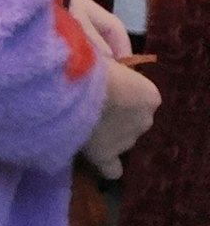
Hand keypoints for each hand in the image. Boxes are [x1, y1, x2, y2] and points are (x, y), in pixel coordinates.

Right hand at [77, 0, 159, 171]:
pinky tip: (103, 166)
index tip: (104, 90)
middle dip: (116, 114)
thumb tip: (103, 66)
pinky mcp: (105, 154)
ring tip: (82, 124)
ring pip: (120, 140)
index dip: (122, 95)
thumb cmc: (90, 65)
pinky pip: (112, 168)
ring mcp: (125, 140)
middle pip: (131, 120)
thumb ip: (110, 68)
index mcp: (150, 96)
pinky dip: (109, 167)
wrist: (74, 87)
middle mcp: (145, 121)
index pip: (140, 99)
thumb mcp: (107, 57)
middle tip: (91, 104)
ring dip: (107, 133)